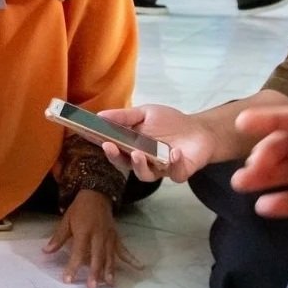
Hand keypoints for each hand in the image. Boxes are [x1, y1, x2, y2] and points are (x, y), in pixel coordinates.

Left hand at [45, 190, 137, 287]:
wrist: (96, 194)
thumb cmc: (79, 209)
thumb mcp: (66, 220)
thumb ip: (58, 238)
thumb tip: (46, 252)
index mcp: (84, 231)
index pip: (78, 252)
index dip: (73, 266)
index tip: (68, 279)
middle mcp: (98, 235)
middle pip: (97, 256)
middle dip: (95, 273)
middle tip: (92, 287)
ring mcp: (109, 237)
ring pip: (110, 256)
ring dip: (110, 270)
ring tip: (109, 284)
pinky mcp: (116, 237)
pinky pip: (123, 249)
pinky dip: (131, 258)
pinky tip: (139, 267)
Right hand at [96, 105, 217, 182]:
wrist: (199, 131)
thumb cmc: (170, 122)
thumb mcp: (145, 113)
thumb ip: (124, 117)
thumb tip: (99, 115)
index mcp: (132, 147)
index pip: (113, 147)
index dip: (100, 143)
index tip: (88, 135)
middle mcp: (143, 161)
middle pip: (125, 164)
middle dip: (116, 157)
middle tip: (110, 146)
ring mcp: (160, 169)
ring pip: (145, 174)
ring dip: (140, 165)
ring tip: (138, 153)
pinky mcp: (178, 173)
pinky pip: (173, 173)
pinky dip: (174, 163)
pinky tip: (175, 152)